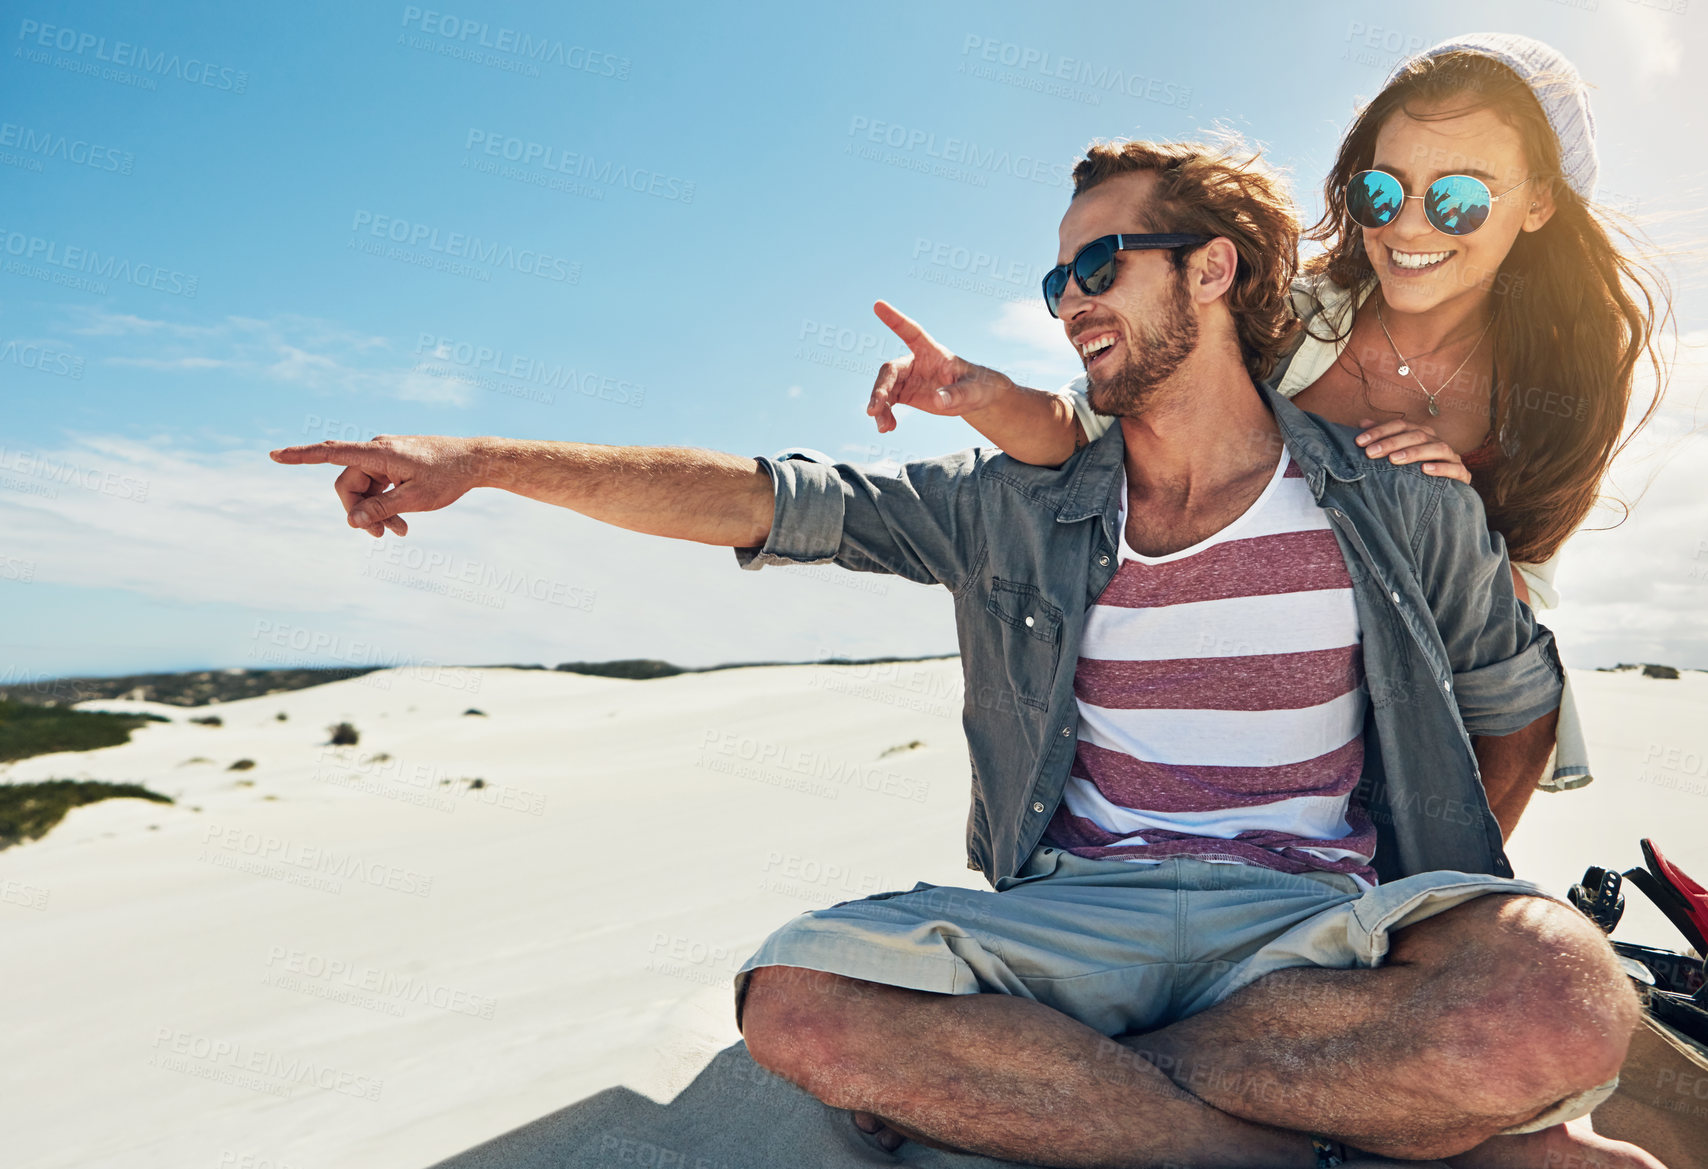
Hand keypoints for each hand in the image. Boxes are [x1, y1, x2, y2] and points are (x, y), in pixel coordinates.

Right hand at [268, 434, 490, 537]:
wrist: (476, 462)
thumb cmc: (448, 477)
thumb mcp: (416, 498)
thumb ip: (382, 509)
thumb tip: (352, 521)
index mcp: (379, 452)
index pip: (331, 453)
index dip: (300, 456)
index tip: (274, 455)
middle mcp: (377, 450)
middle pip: (349, 484)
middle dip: (360, 512)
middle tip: (382, 536)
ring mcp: (385, 457)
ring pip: (364, 489)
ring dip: (376, 512)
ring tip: (400, 533)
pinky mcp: (393, 465)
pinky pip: (378, 487)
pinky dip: (385, 505)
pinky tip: (401, 525)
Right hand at [865, 301, 1016, 433]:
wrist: (974, 397)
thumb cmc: (977, 385)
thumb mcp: (973, 389)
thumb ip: (956, 393)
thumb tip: (937, 400)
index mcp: (931, 351)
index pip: (911, 331)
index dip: (895, 319)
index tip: (878, 304)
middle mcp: (914, 362)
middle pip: (889, 370)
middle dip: (880, 388)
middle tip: (874, 408)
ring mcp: (907, 378)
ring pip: (884, 389)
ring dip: (880, 407)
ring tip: (883, 427)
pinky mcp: (905, 394)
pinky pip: (888, 404)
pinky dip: (885, 416)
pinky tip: (888, 428)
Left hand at [1355, 418, 1471, 482]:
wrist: (1445, 492)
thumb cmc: (1415, 471)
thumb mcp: (1398, 454)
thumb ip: (1383, 438)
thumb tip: (1362, 422)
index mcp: (1421, 434)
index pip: (1400, 425)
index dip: (1379, 431)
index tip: (1359, 442)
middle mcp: (1436, 441)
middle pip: (1416, 435)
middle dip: (1392, 443)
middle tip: (1371, 453)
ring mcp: (1451, 456)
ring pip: (1436, 448)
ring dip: (1414, 452)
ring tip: (1394, 459)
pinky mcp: (1462, 473)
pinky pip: (1454, 468)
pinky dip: (1440, 468)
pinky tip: (1425, 470)